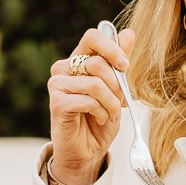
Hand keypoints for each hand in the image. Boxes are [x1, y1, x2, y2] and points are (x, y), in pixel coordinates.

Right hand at [46, 24, 134, 184]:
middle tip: (120, 101)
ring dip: (111, 103)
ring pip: (95, 84)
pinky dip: (101, 112)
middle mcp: (64, 68)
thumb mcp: (116, 89)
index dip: (112, 48)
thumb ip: (119, 62)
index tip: (125, 66)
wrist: (88, 150)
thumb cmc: (100, 119)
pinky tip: (100, 118)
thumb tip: (128, 33)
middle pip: (97, 63)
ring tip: (110, 114)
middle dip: (117, 85)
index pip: (92, 36)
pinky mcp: (57, 103)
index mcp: (78, 60)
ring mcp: (57, 85)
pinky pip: (88, 100)